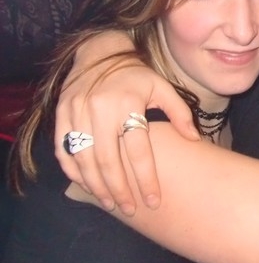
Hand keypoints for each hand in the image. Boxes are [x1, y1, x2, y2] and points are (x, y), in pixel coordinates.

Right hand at [55, 50, 198, 214]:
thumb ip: (179, 112)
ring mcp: (76, 111)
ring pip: (85, 160)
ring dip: (97, 186)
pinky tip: (86, 185)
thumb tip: (194, 139)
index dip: (146, 179)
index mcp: (127, 103)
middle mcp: (99, 108)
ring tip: (111, 204)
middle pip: (109, 161)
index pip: (138, 150)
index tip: (154, 200)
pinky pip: (64, 150)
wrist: (100, 53)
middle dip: (120, 190)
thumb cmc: (136, 75)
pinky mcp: (61, 114)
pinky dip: (73, 171)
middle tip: (131, 210)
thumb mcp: (162, 87)